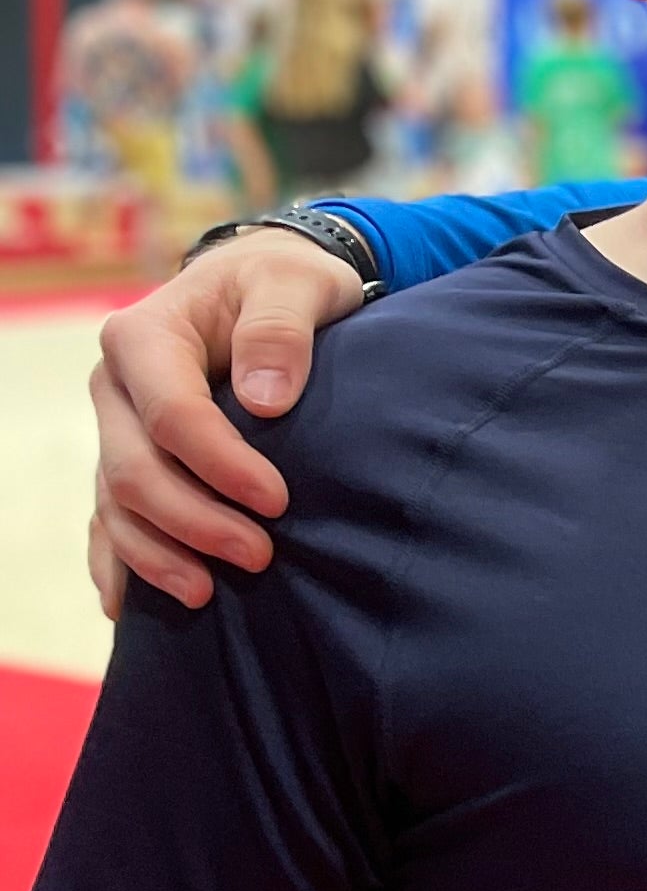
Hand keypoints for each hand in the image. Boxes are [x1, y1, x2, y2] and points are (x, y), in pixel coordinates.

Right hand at [89, 234, 364, 612]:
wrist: (265, 284)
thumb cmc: (285, 282)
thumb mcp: (297, 284)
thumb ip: (282, 331)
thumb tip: (264, 399)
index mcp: (145, 337)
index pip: (172, 415)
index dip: (220, 465)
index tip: (277, 501)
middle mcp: (115, 386)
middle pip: (132, 469)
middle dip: (191, 521)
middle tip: (260, 557)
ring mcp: (115, 426)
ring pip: (114, 503)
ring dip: (156, 554)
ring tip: (206, 593)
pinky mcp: (128, 456)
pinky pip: (107, 517)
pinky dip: (118, 561)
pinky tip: (129, 608)